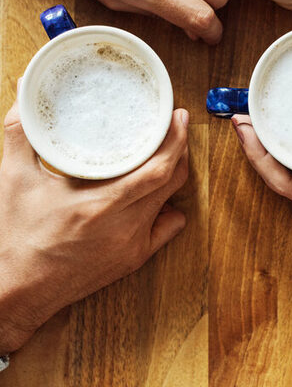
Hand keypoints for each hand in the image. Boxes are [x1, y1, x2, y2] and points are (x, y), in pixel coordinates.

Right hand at [0, 95, 188, 353]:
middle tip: (175, 125)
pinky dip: (169, 207)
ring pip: (171, 200)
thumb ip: (21, 133)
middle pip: (172, 180)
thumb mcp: (14, 179)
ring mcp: (132, 245)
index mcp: (100, 204)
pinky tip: (159, 195)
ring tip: (167, 151)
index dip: (176, 140)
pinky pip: (166, 229)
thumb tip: (23, 93)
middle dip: (180, 148)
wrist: (16, 292)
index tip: (178, 117)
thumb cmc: (15, 238)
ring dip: (173, 173)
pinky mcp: (132, 259)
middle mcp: (124, 226)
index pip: (158, 169)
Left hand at [231, 116, 291, 222]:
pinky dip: (284, 144)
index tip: (244, 129)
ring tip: (251, 121)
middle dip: (255, 150)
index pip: (283, 184)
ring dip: (266, 146)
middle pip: (279, 177)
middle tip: (240, 119)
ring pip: (288, 169)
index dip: (258, 159)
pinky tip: (278, 128)